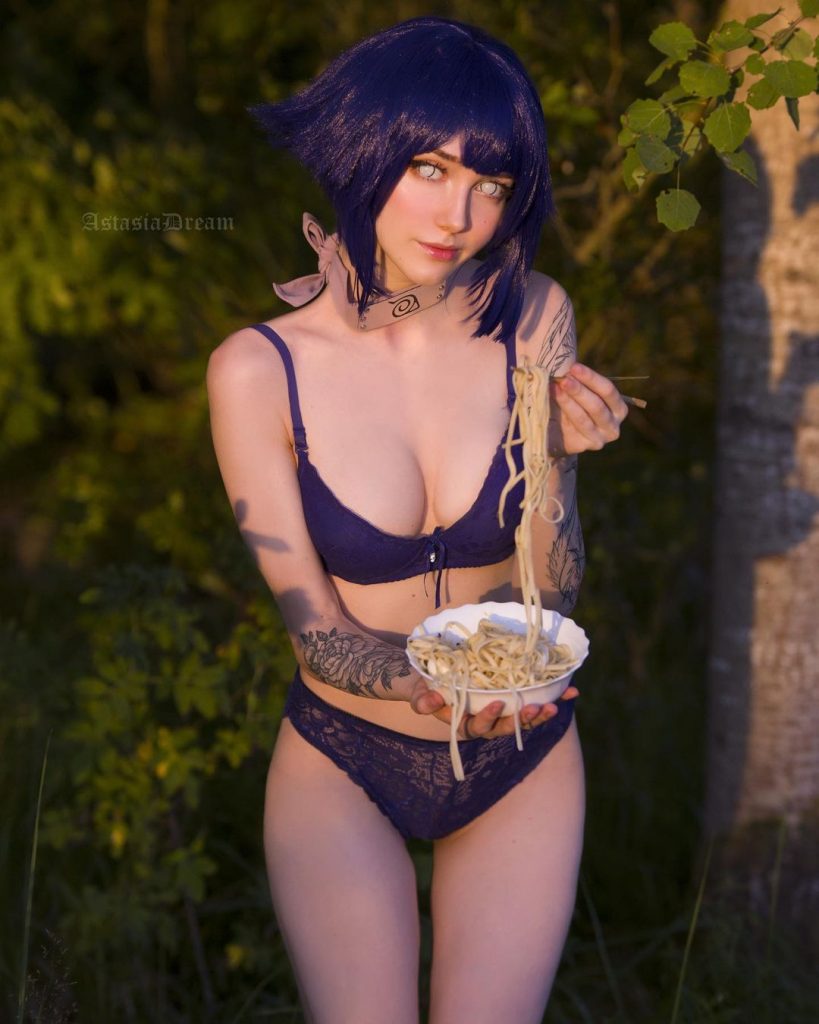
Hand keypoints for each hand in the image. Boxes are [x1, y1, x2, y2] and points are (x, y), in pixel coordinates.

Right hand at [409, 675, 579, 738]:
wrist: (441, 679)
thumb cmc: (430, 687)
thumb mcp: (422, 692)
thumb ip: (423, 700)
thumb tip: (425, 704)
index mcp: (466, 724)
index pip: (479, 727)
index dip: (489, 718)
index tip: (497, 704)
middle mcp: (489, 723)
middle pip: (508, 727)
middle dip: (523, 721)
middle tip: (535, 709)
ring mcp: (505, 713)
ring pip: (525, 719)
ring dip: (541, 714)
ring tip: (555, 705)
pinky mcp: (517, 701)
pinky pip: (537, 701)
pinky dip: (555, 697)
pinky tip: (572, 691)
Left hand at [549, 362, 628, 457]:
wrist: (561, 437)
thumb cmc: (573, 408)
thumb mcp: (579, 394)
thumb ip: (577, 382)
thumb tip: (564, 364)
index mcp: (618, 408)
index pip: (608, 390)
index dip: (591, 378)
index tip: (573, 367)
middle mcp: (614, 424)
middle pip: (597, 405)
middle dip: (579, 390)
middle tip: (563, 378)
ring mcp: (602, 438)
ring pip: (585, 417)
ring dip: (569, 401)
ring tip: (556, 388)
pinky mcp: (589, 446)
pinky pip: (576, 428)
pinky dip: (565, 413)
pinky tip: (553, 402)